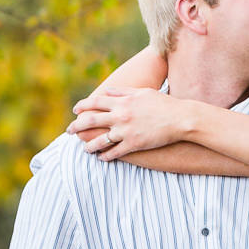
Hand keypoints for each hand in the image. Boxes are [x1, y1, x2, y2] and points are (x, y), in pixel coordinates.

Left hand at [68, 87, 184, 159]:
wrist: (180, 118)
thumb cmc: (162, 103)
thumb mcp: (142, 92)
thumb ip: (122, 92)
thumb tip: (106, 91)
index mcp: (122, 101)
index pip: (95, 102)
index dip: (82, 106)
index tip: (75, 110)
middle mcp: (121, 116)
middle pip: (91, 120)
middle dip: (77, 126)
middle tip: (69, 131)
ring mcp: (126, 131)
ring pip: (99, 140)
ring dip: (89, 145)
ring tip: (85, 148)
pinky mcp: (133, 144)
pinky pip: (114, 153)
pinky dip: (105, 156)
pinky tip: (101, 157)